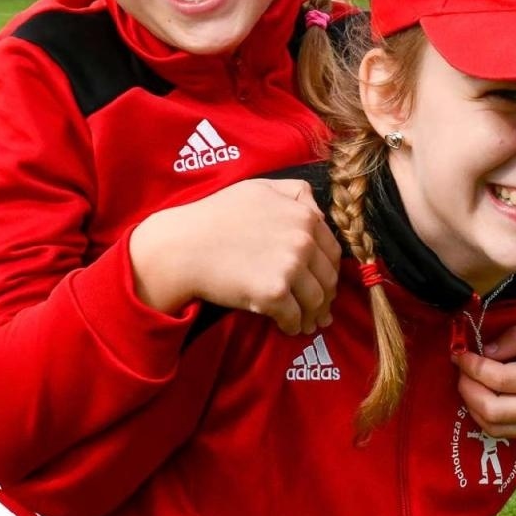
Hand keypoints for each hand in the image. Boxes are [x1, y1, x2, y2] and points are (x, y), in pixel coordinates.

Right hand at [129, 178, 341, 334]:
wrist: (183, 246)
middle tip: (319, 310)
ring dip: (313, 316)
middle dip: (326, 297)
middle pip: (328, 278)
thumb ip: (294, 193)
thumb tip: (318, 212)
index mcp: (304, 215)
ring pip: (316, 301)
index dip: (328, 270)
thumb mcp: (258, 188)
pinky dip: (293, 326)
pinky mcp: (274, 293)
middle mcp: (302, 240)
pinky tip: (288, 328)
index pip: (332, 250)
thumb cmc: (215, 216)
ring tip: (306, 323)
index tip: (322, 282)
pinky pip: (294, 317)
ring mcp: (289, 267)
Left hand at [452, 317, 515, 437]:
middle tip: (462, 368)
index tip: (460, 351)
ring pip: (495, 428)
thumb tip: (486, 352)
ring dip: (473, 405)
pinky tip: (484, 394)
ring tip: (470, 380)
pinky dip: (486, 416)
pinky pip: (505, 432)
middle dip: (467, 388)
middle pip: (492, 411)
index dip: (473, 366)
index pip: (501, 379)